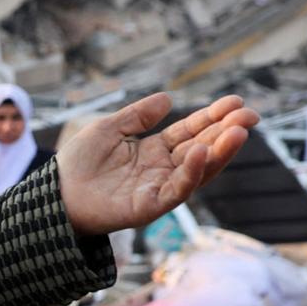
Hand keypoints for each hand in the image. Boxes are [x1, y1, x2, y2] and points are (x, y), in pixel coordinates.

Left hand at [57, 93, 256, 235]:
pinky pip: (176, 191)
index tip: (236, 102)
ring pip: (197, 171)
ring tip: (237, 131)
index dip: (213, 117)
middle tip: (250, 115)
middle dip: (227, 132)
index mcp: (155, 150)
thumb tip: (169, 98)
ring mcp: (158, 189)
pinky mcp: (149, 207)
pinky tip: (200, 151)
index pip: (191, 130)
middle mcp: (162, 169)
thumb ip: (138, 115)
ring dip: (219, 152)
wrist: (56, 193)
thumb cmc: (79, 163)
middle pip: (202, 148)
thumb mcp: (109, 128)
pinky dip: (191, 173)